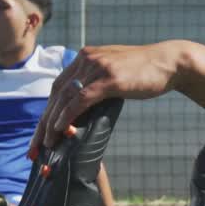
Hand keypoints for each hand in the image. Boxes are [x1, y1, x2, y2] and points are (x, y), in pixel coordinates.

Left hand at [30, 42, 185, 151]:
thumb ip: (98, 85)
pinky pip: (81, 98)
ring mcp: (97, 67)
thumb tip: (85, 110)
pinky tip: (61, 129)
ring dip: (52, 123)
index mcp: (86, 58)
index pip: (58, 87)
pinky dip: (67, 115)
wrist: (170, 63)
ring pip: (65, 97)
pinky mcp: (108, 78)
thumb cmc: (145, 73)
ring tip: (47, 144)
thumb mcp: (116, 75)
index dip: (47, 111)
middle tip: (34, 148)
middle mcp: (87, 59)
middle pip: (56, 94)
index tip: (40, 134)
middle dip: (43, 123)